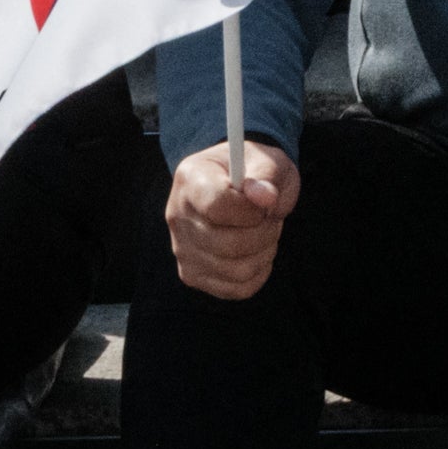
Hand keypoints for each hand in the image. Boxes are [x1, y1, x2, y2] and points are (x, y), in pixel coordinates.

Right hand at [165, 138, 297, 301]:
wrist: (238, 185)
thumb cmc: (254, 171)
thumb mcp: (268, 160)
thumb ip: (268, 174)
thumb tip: (266, 198)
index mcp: (191, 178)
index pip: (217, 205)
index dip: (251, 209)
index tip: (266, 200)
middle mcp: (177, 215)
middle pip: (228, 244)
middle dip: (264, 231)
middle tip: (269, 216)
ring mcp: (181, 249)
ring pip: (236, 270)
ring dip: (264, 251)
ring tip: (264, 231)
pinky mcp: (192, 275)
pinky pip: (237, 288)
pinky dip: (258, 272)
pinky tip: (257, 250)